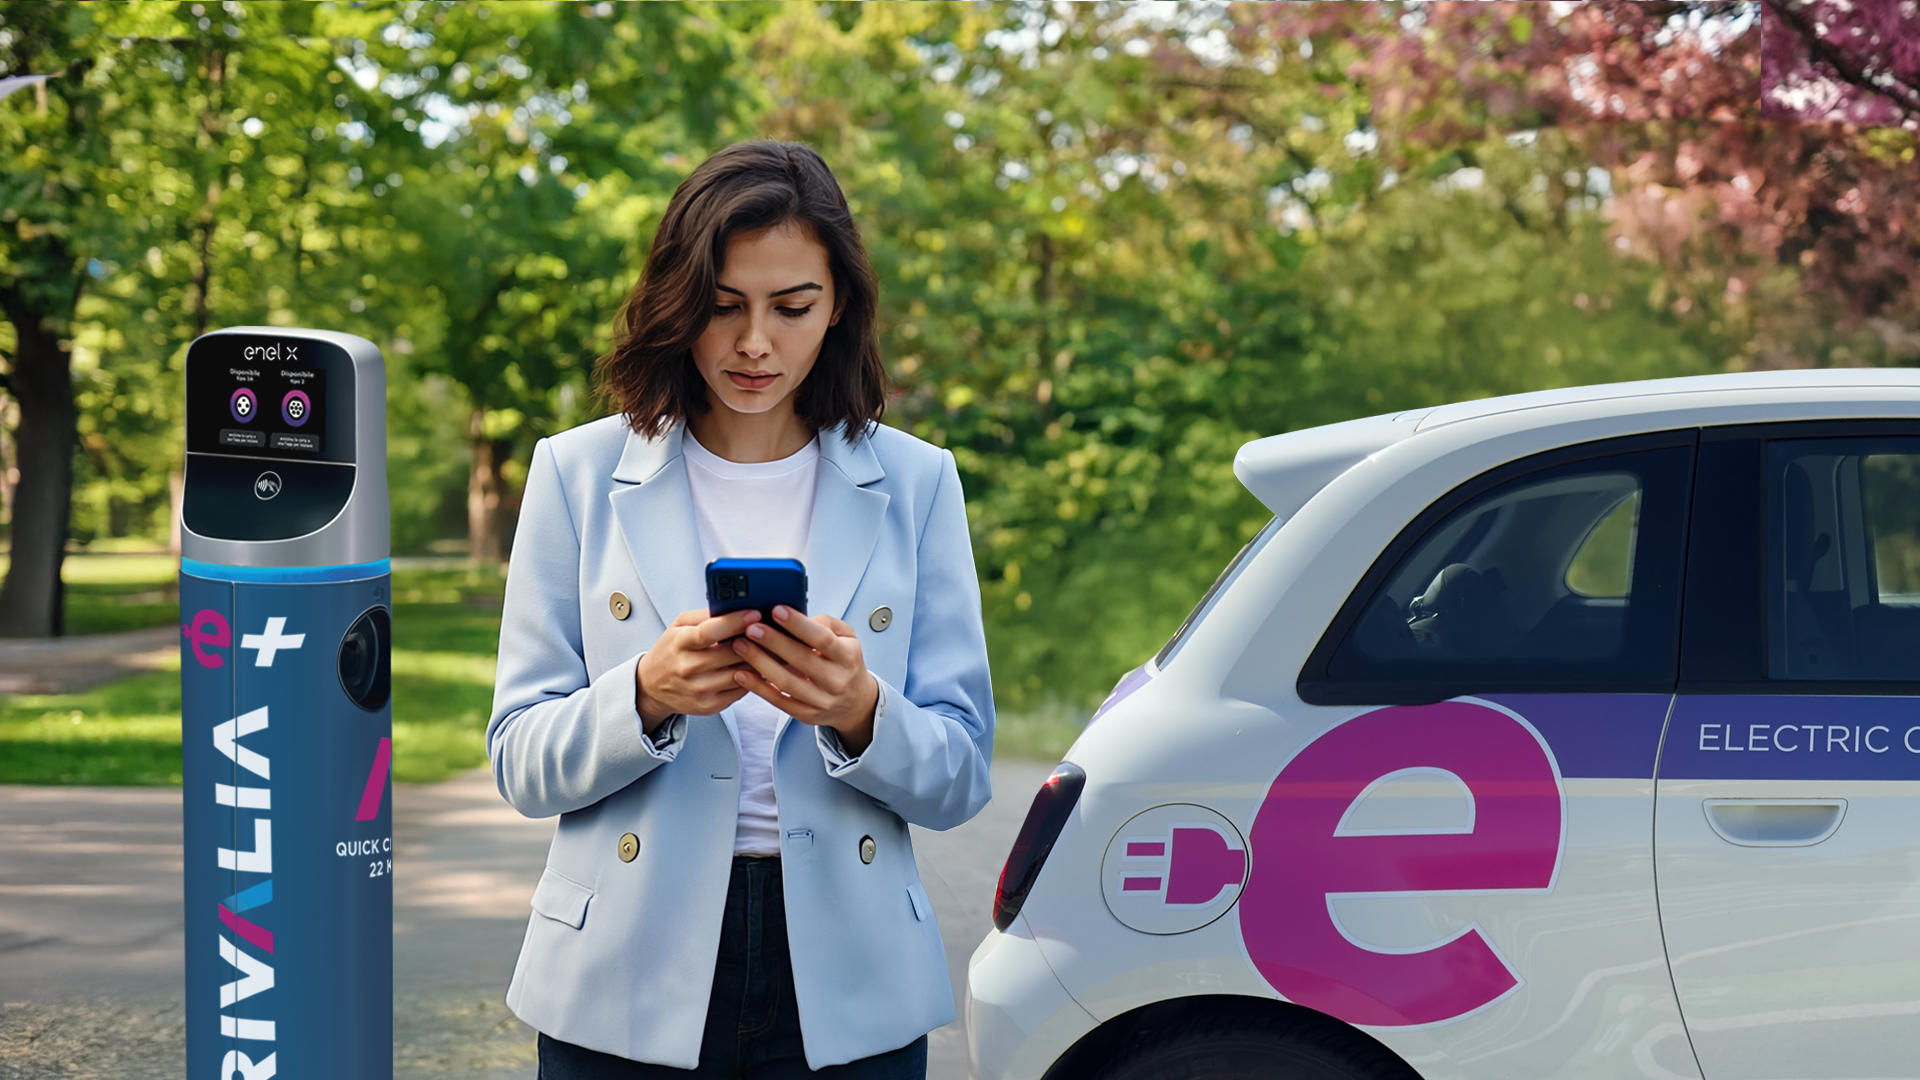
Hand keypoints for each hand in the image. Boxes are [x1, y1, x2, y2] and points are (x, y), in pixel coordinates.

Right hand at [635, 608, 759, 732]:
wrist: (652, 687)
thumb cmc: (670, 652)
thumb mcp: (678, 626)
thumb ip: (704, 615)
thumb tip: (733, 607)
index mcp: (680, 643)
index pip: (710, 632)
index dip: (735, 621)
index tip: (755, 614)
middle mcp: (688, 668)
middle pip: (732, 653)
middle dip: (755, 640)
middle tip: (771, 629)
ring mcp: (700, 689)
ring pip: (741, 673)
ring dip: (759, 660)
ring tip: (770, 648)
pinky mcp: (710, 705)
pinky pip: (741, 690)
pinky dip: (753, 678)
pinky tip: (758, 668)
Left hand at [731, 605, 879, 755]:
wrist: (855, 702)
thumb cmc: (845, 662)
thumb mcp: (847, 637)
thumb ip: (825, 624)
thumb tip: (797, 617)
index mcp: (847, 657)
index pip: (822, 639)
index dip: (798, 624)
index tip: (777, 611)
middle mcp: (836, 680)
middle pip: (801, 659)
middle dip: (773, 642)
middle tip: (751, 627)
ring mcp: (821, 700)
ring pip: (786, 682)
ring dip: (760, 662)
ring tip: (740, 645)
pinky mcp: (806, 714)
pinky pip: (778, 701)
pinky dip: (758, 687)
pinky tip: (742, 673)